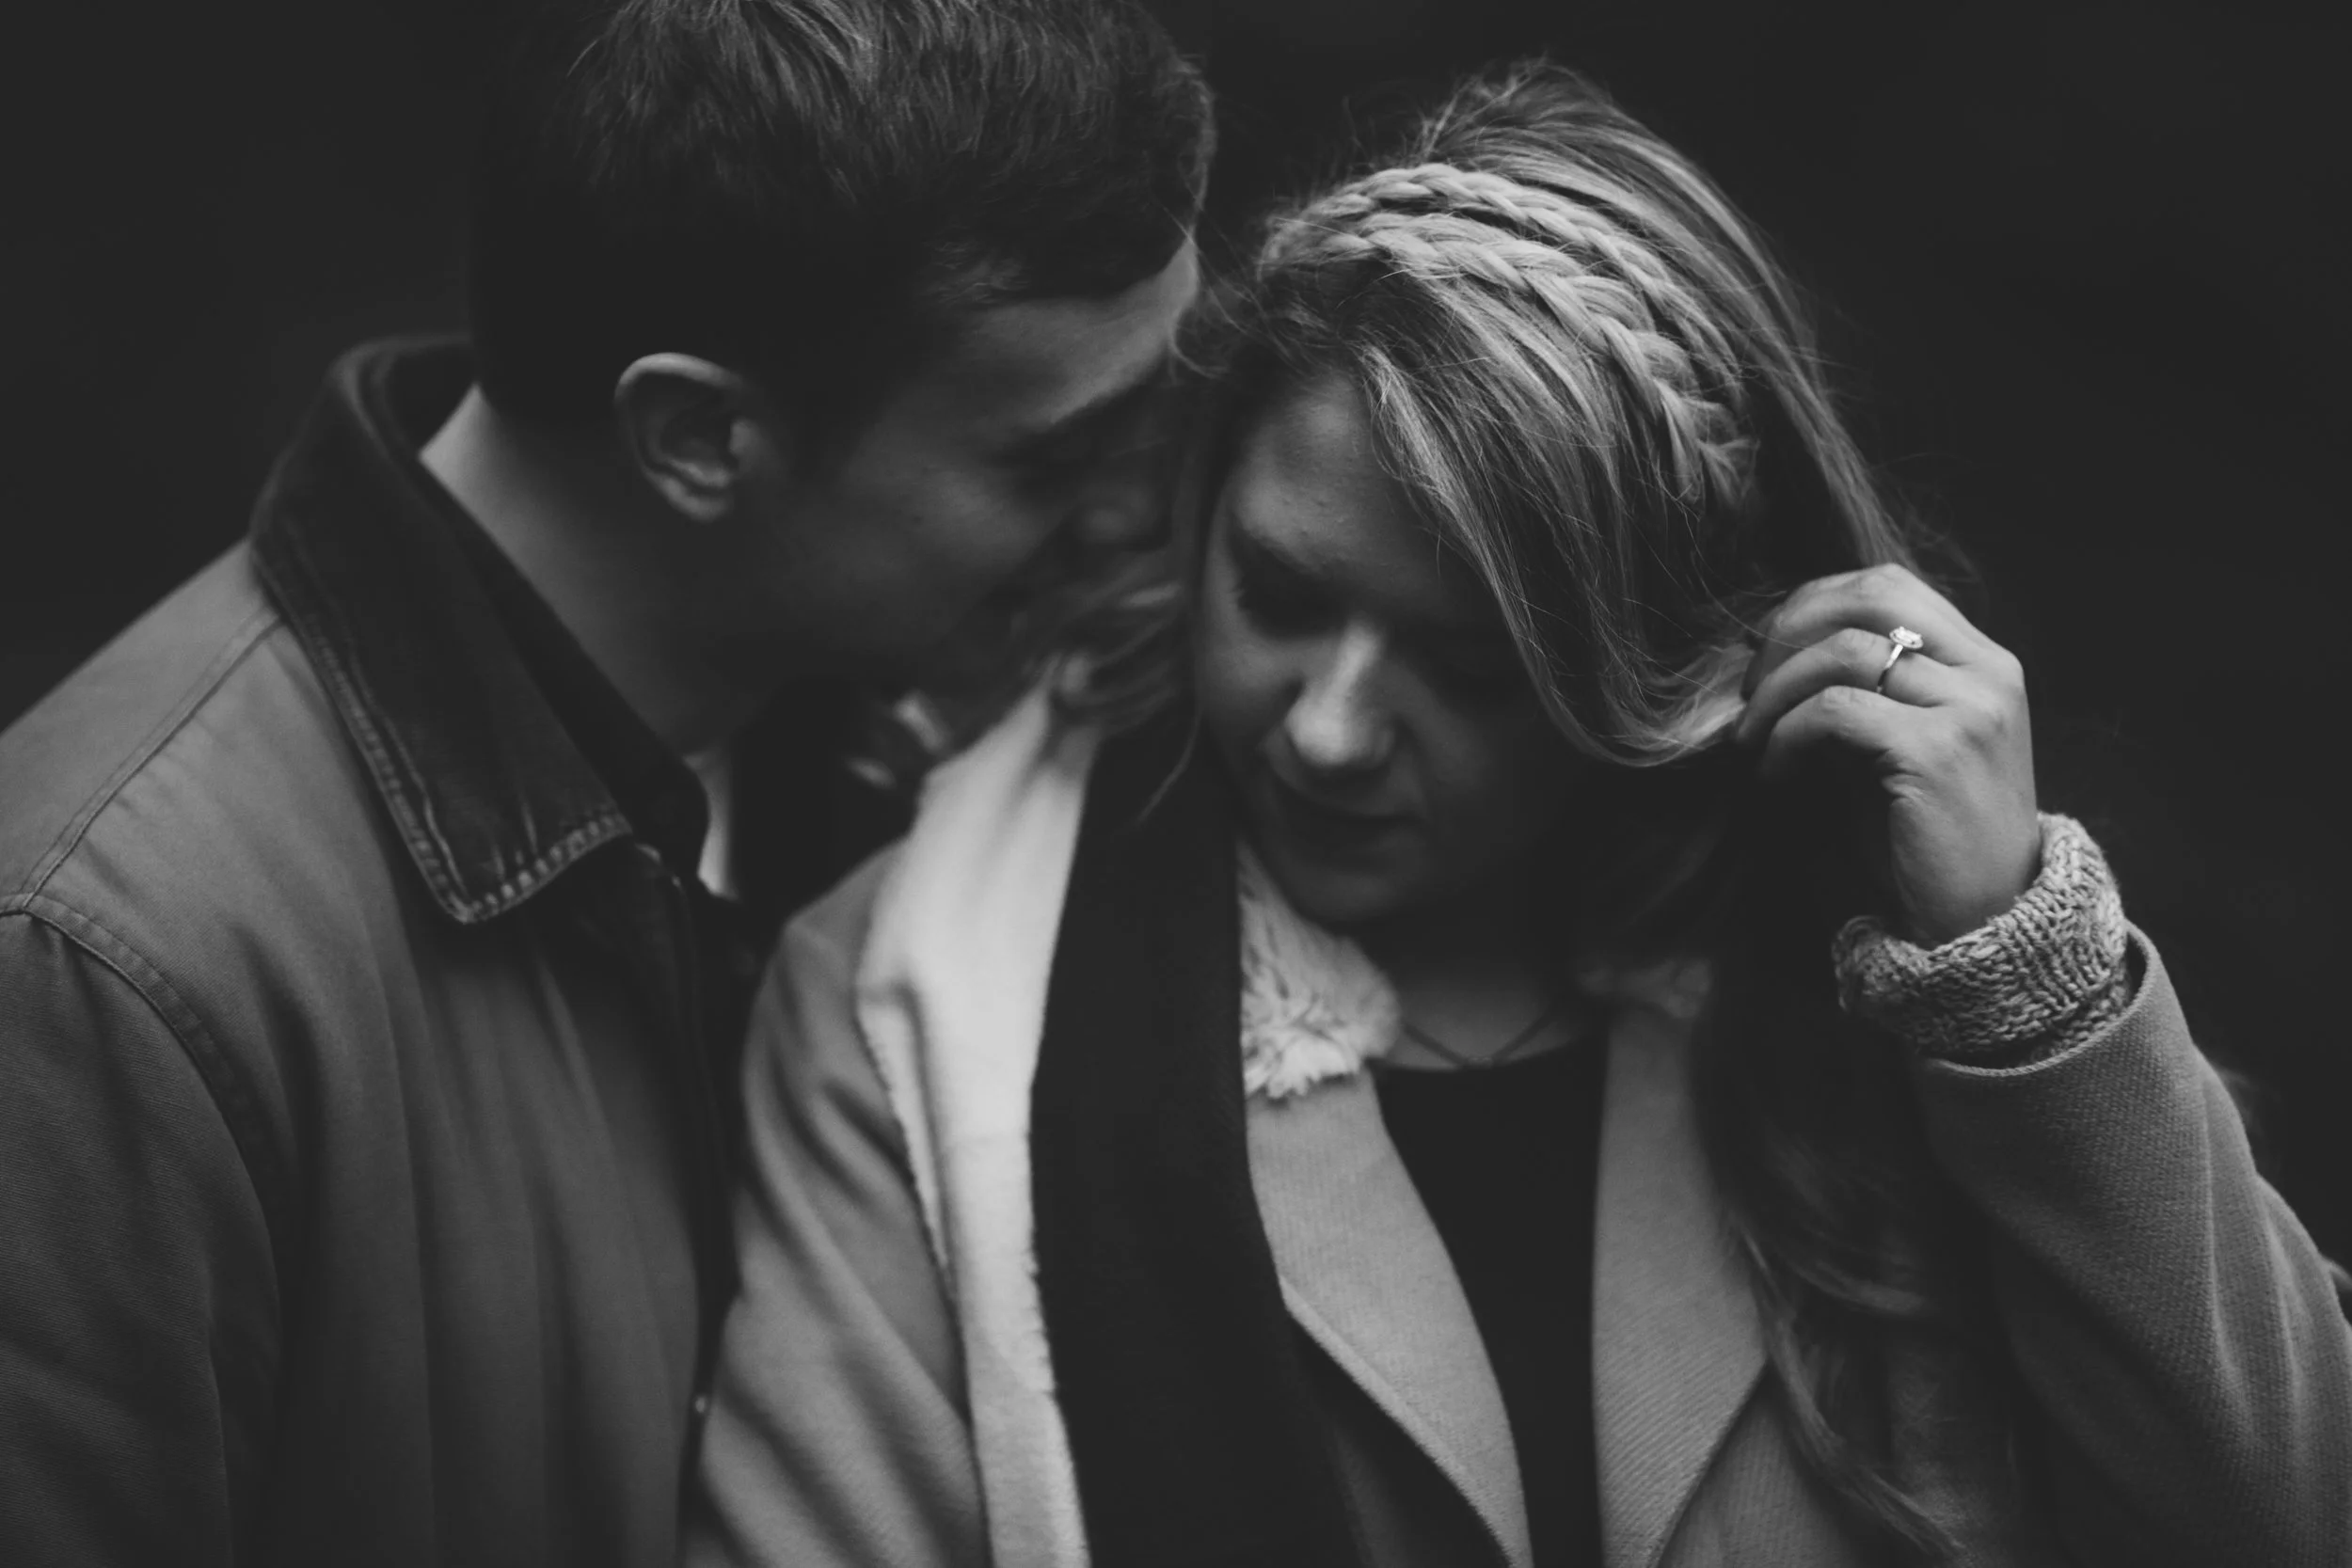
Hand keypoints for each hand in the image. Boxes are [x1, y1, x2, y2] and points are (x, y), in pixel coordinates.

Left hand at [1733, 563, 2039, 946]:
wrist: (1984, 924)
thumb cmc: (1926, 838)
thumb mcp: (1897, 745)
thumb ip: (1863, 691)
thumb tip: (1769, 651)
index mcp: (1983, 663)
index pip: (1889, 584)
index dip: (1813, 602)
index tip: (1766, 650)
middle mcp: (1987, 674)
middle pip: (1871, 595)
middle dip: (1791, 629)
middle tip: (1748, 686)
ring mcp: (1970, 710)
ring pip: (1847, 650)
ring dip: (1777, 691)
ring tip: (1751, 739)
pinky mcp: (1937, 753)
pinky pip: (1836, 712)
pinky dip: (1788, 735)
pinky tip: (1774, 773)